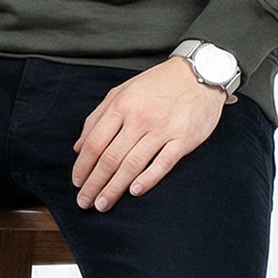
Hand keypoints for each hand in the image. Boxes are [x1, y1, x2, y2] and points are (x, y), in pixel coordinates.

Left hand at [71, 57, 227, 209]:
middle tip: (84, 202)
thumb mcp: (122, 91)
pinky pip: (163, 163)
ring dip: (114, 188)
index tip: (77, 182)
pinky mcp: (184, 139)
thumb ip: (97, 117)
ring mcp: (162, 129)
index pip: (95, 143)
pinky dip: (148, 179)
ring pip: (132, 164)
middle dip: (94, 183)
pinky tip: (134, 191)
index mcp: (121, 105)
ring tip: (102, 204)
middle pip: (110, 158)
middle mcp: (139, 118)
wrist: (200, 73)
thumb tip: (78, 148)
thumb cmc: (158, 84)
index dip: (83, 166)